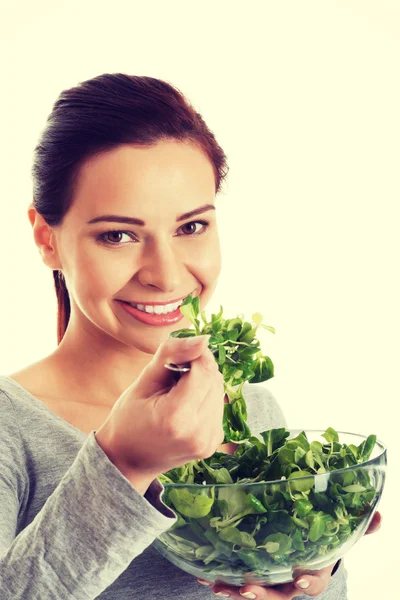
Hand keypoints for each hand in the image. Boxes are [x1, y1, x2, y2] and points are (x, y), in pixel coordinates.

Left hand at [197, 510, 381, 597]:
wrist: (305, 547)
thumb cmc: (322, 539)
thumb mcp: (339, 532)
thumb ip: (358, 525)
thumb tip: (378, 518)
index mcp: (312, 571)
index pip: (313, 583)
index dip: (308, 582)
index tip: (299, 579)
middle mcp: (288, 581)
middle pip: (276, 594)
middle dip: (261, 594)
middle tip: (247, 589)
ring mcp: (268, 579)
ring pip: (252, 590)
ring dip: (234, 590)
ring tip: (217, 585)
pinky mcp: (251, 571)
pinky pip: (235, 578)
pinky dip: (221, 576)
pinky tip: (202, 572)